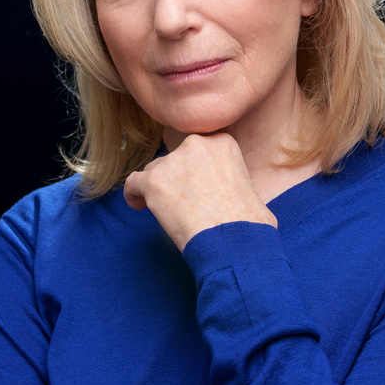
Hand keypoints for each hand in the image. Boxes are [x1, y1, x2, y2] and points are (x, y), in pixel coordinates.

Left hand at [123, 133, 277, 250]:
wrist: (235, 242)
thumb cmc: (249, 224)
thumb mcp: (250, 186)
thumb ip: (232, 176)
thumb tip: (227, 190)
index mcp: (222, 142)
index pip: (196, 151)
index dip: (194, 170)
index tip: (195, 188)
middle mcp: (196, 145)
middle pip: (174, 158)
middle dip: (176, 178)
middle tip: (183, 203)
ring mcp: (173, 161)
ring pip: (155, 170)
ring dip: (159, 188)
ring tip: (168, 212)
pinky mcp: (154, 181)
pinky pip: (134, 183)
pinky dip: (134, 195)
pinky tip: (140, 207)